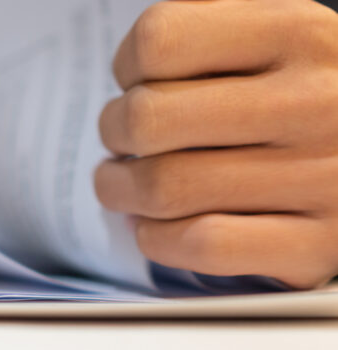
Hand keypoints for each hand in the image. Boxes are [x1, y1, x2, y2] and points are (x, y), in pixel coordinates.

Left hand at [96, 0, 337, 288]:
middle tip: (119, 141)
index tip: (134, 84)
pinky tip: (155, 227)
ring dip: (119, 190)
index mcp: (297, 32)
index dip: (125, 66)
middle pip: (148, 119)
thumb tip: (135, 51)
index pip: (159, 39)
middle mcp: (315, 102)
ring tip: (122, 183)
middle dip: (113, 133)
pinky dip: (158, 239)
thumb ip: (209, 21)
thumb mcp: (277, 32)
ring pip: (165, 188)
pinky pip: (203, 246)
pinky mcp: (318, 244)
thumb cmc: (311, 90)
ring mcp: (323, 178)